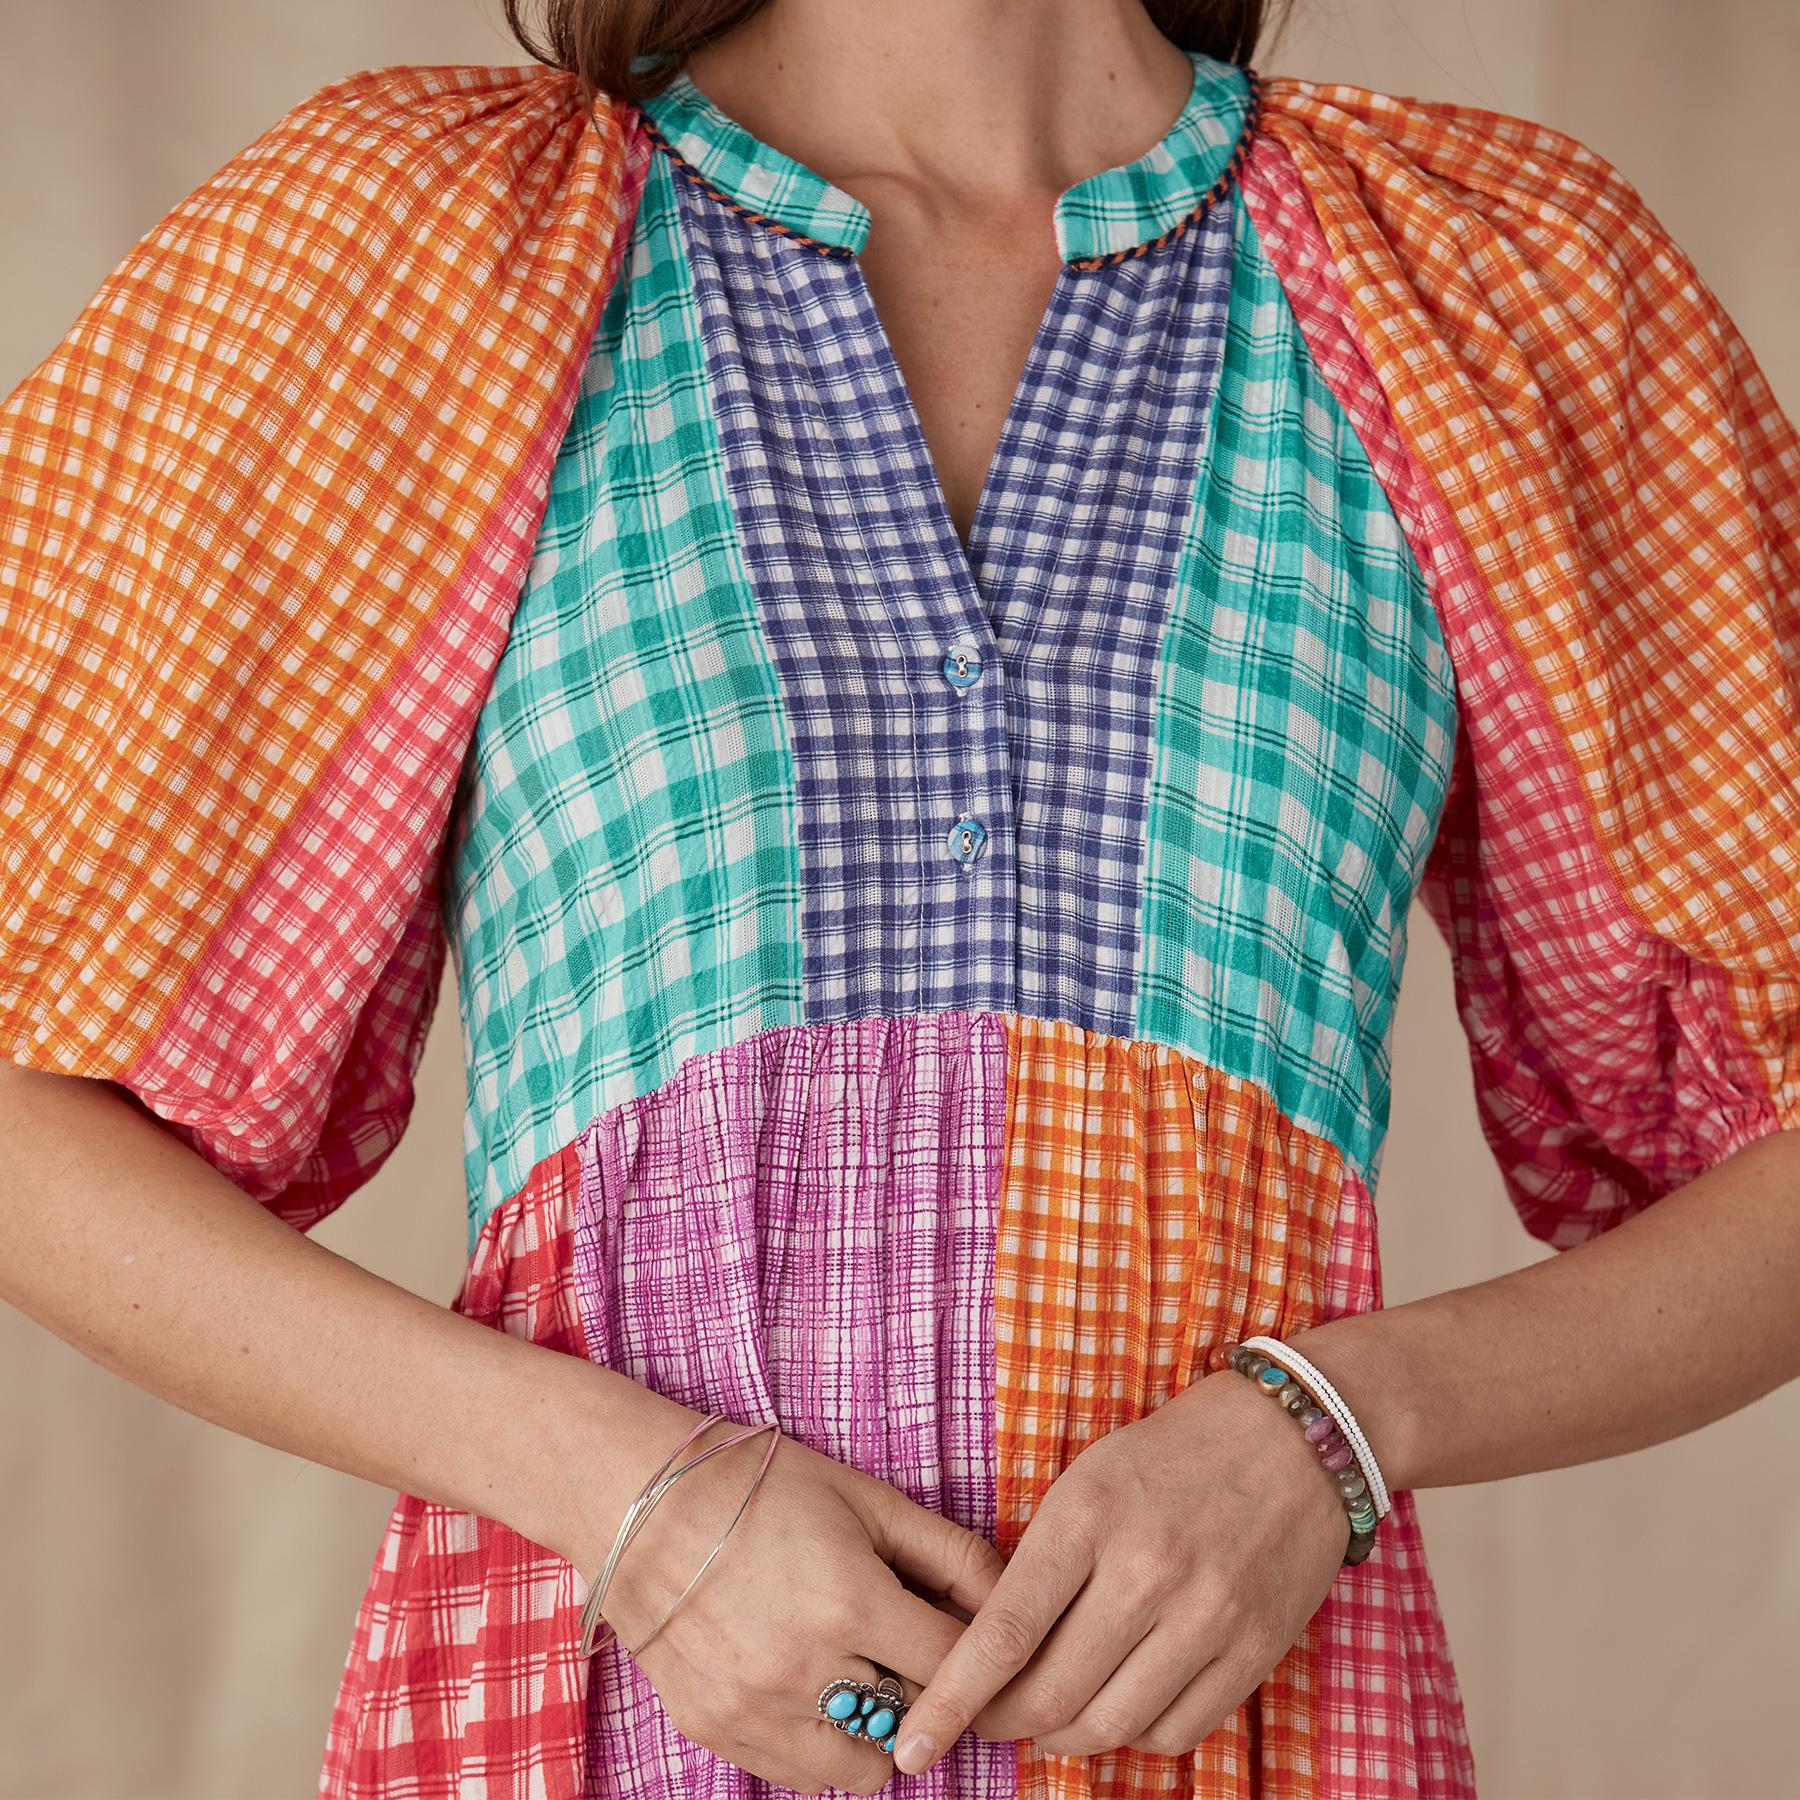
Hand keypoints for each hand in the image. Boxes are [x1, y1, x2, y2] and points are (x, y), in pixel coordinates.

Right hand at [566, 1403, 1005, 1794]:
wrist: (639, 1499)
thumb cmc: (761, 1484)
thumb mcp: (867, 1498)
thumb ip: (950, 1553)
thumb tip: (1015, 1602)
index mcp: (850, 1601)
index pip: (957, 1668)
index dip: (983, 1657)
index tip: (981, 1642)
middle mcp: (805, 1670)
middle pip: (918, 1722)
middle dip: (932, 1689)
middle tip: (920, 1650)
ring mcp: (755, 1710)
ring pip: (865, 1769)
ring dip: (882, 1729)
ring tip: (865, 1671)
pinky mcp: (716, 1731)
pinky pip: (803, 1774)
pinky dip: (826, 1744)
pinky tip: (817, 1687)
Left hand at [889, 1368, 1350, 1772]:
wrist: (1294, 1435)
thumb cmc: (1171, 1452)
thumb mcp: (1086, 1481)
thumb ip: (1041, 1563)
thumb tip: (991, 1655)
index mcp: (1087, 1516)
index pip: (1004, 1633)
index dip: (953, 1700)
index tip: (915, 1742)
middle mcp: (1147, 1570)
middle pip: (1052, 1696)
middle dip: (1004, 1724)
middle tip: (987, 1721)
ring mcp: (1207, 1615)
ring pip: (1112, 1725)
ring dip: (1065, 1738)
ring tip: (1048, 1719)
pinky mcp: (1255, 1649)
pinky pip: (1177, 1730)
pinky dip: (1135, 1735)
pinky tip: (1118, 1706)